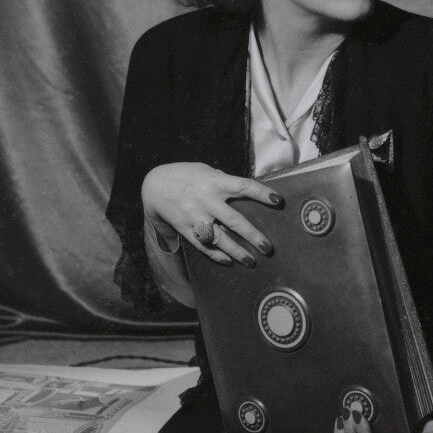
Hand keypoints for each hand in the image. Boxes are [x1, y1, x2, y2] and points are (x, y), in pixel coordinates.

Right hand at [141, 162, 282, 265]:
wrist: (154, 185)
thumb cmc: (185, 175)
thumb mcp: (206, 171)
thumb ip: (224, 182)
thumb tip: (245, 192)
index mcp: (215, 181)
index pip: (244, 186)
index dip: (262, 193)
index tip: (278, 201)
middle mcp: (206, 200)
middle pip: (234, 220)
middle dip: (253, 235)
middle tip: (268, 248)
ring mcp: (195, 216)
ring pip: (218, 238)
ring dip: (236, 251)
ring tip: (252, 261)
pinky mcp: (185, 228)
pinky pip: (202, 245)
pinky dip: (215, 254)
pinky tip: (228, 261)